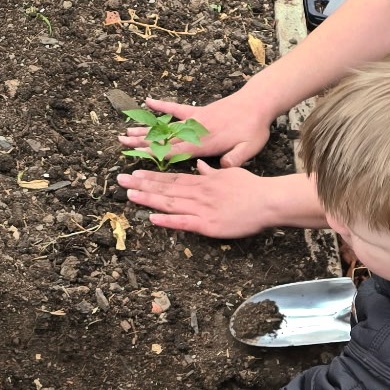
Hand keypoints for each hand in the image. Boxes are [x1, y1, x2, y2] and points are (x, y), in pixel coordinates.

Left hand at [117, 161, 283, 237]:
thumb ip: (212, 171)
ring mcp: (202, 209)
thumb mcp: (231, 173)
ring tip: (129, 195)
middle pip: (165, 188)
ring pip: (170, 203)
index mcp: (203, 181)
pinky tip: (152, 218)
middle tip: (121, 181)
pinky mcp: (209, 224)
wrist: (268, 201)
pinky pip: (183, 223)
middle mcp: (198, 193)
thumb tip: (201, 165)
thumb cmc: (253, 188)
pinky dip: (167, 220)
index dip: (151, 176)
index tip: (135, 172)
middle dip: (142, 184)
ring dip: (148, 199)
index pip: (172, 177)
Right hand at [118, 93, 270, 167]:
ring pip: (166, 125)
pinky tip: (148, 101)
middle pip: (164, 138)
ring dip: (146, 128)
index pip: (176, 150)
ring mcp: (196, 119)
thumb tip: (222, 168)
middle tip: (121, 142)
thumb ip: (235, 159)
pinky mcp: (199, 111)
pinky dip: (163, 105)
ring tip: (127, 131)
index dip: (156, 153)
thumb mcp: (250, 148)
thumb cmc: (254, 129)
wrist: (258, 103)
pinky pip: (177, 108)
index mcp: (206, 144)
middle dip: (142, 141)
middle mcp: (196, 131)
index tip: (138, 155)